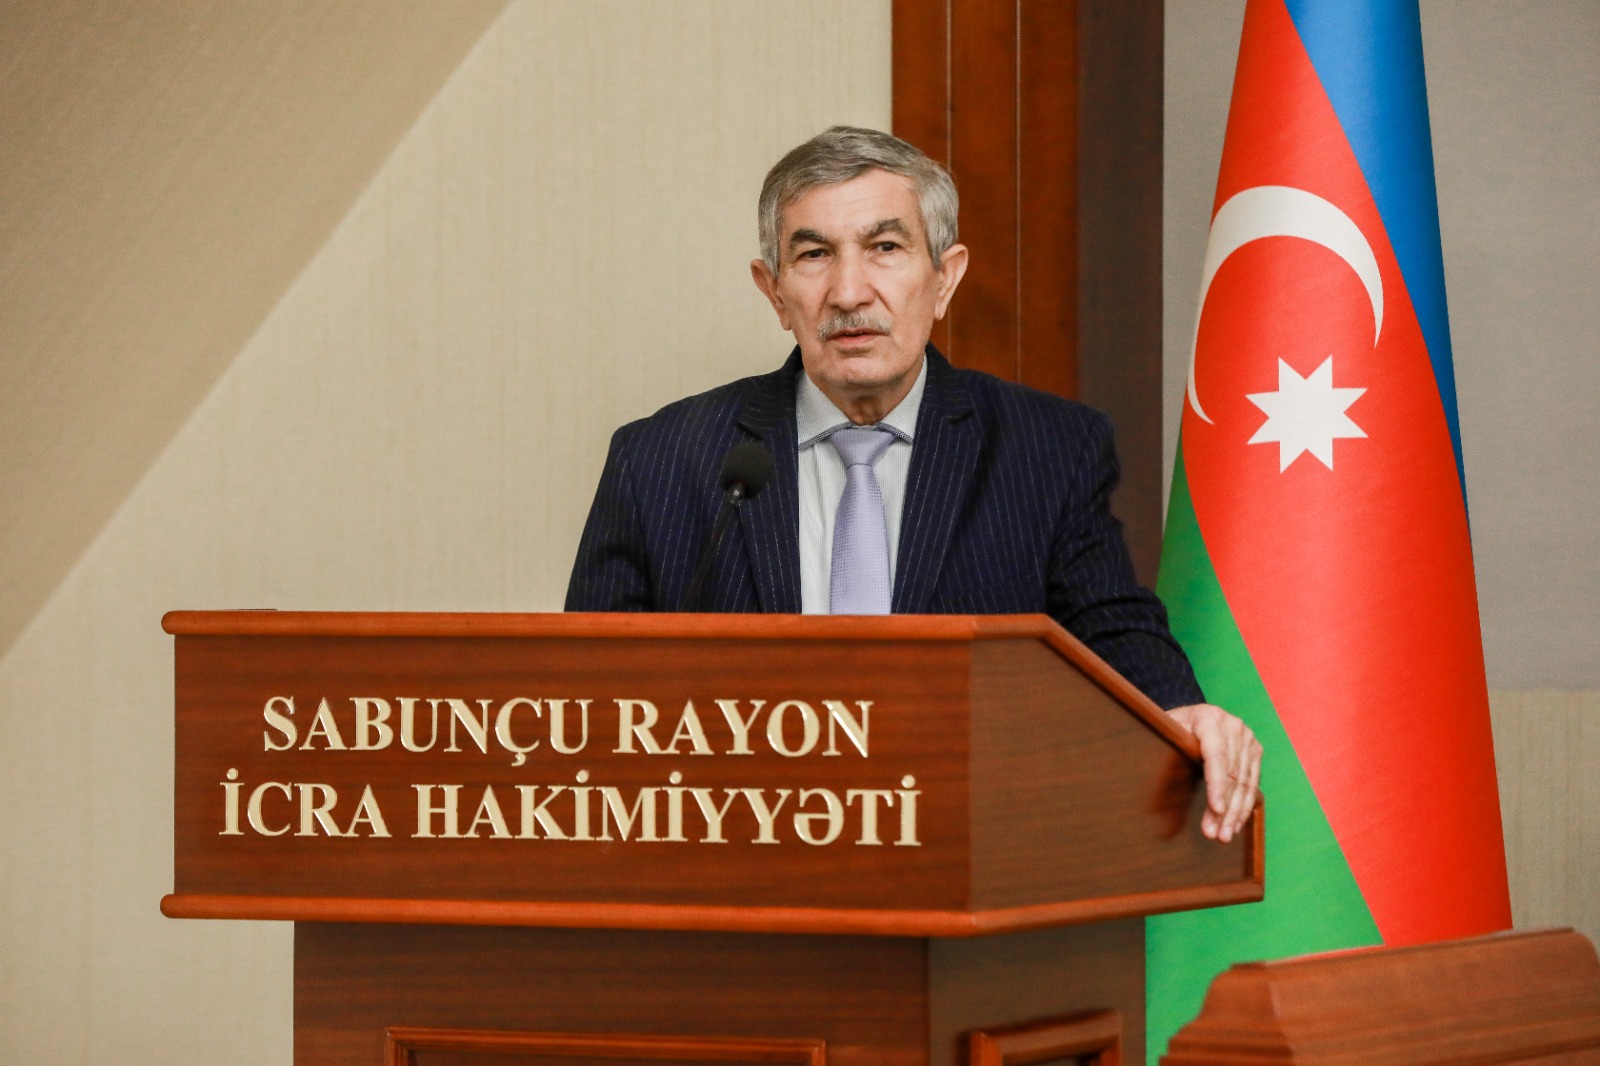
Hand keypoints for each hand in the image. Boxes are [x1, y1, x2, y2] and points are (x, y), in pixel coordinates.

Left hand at [1166, 703, 1260, 843]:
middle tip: (1213, 834)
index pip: (1217, 755)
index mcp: (1209, 718)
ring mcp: (1247, 738)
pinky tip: (1234, 825)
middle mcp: (1234, 726)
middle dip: (1224, 808)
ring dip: (1235, 813)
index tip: (1216, 809)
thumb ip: (1166, 759)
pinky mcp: (1254, 751)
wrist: (1189, 717)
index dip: (1217, 784)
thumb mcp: (1163, 736)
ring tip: (1223, 836)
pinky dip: (1243, 806)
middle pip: (1232, 774)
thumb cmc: (1171, 729)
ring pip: (1244, 783)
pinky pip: (1252, 783)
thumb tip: (1158, 800)